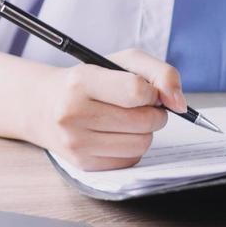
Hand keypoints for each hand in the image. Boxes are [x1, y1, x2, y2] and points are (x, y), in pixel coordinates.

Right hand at [32, 50, 185, 170]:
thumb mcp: (121, 62)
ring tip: (129, 119)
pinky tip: (117, 134)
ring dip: (145, 131)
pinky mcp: (83, 164)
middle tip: (142, 106)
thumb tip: (180, 103)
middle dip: (154, 113)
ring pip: (141, 144)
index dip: (152, 92)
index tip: (146, 90)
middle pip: (144, 122)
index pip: (136, 91)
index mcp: (81, 81)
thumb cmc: (90, 81)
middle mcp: (73, 114)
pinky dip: (132, 146)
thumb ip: (159, 73)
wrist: (45, 106)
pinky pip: (130, 160)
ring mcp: (76, 143)